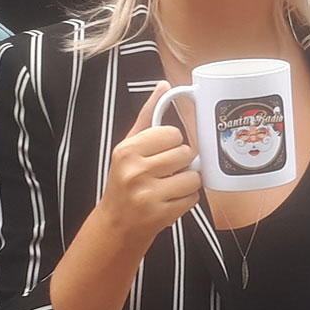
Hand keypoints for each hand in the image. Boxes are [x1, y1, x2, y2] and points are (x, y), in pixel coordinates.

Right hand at [96, 83, 200, 247]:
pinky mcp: (162, 215)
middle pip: (186, 154)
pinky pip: (193, 199)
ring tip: (169, 186)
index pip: (172, 134)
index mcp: (127, 151)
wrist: (116, 223)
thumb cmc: (124, 182)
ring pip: (193, 177)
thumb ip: (148, 116)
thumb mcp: (129, 147)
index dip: (173, 143)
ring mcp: (148, 195)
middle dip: (182, 162)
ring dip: (187, 182)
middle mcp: (135, 172)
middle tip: (167, 170)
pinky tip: (169, 200)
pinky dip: (186, 199)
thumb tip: (163, 86)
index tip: (162, 151)